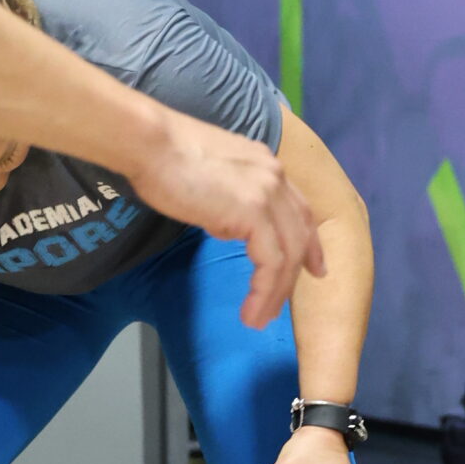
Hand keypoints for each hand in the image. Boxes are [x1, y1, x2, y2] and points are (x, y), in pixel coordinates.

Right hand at [132, 115, 323, 329]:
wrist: (152, 144)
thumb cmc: (163, 158)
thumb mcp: (209, 177)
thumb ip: (228, 198)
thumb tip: (226, 223)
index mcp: (266, 165)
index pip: (299, 208)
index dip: (309, 241)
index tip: (312, 267)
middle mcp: (275, 176)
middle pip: (300, 233)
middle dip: (296, 273)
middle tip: (280, 306)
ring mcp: (268, 193)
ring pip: (288, 254)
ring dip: (275, 293)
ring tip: (258, 319)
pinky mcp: (255, 213)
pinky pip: (271, 263)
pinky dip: (263, 292)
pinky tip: (250, 311)